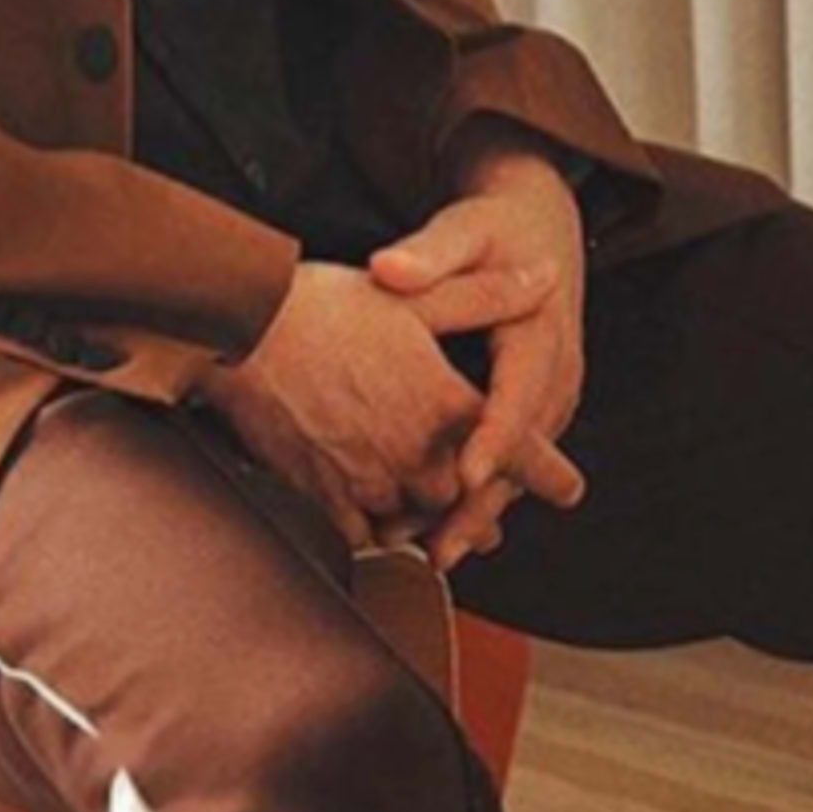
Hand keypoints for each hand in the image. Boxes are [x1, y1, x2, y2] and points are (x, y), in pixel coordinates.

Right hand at [190, 248, 557, 557]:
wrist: (242, 333)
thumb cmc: (326, 308)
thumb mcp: (418, 296)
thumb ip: (487, 296)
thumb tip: (545, 276)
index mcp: (444, 406)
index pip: (514, 449)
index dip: (547, 472)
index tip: (570, 488)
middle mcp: (413, 454)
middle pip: (465, 500)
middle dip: (481, 509)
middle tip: (493, 524)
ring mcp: (368, 480)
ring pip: (416, 521)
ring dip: (432, 525)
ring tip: (444, 536)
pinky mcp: (324, 495)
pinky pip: (363, 533)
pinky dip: (378, 532)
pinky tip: (378, 527)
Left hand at [368, 140, 589, 570]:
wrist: (539, 229)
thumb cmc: (494, 230)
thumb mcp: (464, 230)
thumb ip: (429, 254)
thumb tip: (387, 269)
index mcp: (540, 330)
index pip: (519, 394)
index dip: (493, 439)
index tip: (462, 474)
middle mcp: (553, 374)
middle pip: (521, 452)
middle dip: (481, 504)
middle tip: (439, 548)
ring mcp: (547, 399)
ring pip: (516, 471)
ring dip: (474, 514)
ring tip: (426, 554)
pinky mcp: (532, 415)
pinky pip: (506, 465)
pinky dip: (474, 500)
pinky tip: (432, 532)